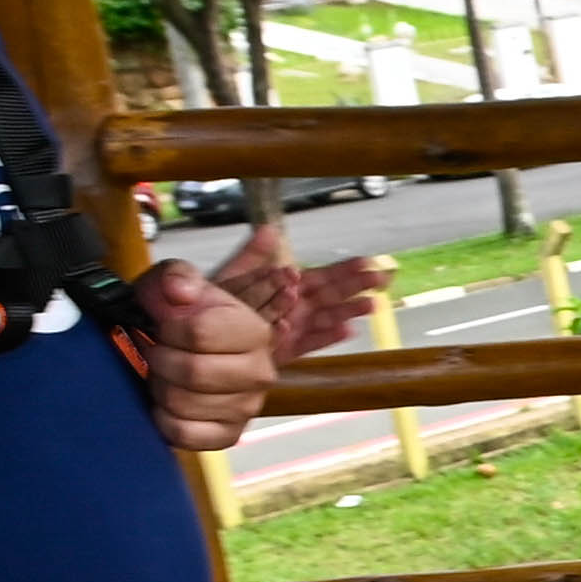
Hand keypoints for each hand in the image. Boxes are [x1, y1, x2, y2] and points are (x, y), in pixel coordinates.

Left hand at [137, 257, 281, 452]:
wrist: (189, 346)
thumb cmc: (183, 316)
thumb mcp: (178, 282)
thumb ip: (177, 276)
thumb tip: (178, 292)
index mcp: (255, 330)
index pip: (199, 332)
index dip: (167, 329)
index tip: (164, 327)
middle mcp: (260, 371)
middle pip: (192, 372)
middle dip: (161, 360)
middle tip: (158, 353)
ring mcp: (247, 408)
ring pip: (183, 403)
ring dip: (159, 387)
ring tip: (164, 375)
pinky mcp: (229, 435)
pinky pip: (183, 433)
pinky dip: (164, 419)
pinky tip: (167, 403)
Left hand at [205, 214, 390, 365]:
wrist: (197, 334)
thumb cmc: (213, 303)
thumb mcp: (234, 274)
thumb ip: (253, 255)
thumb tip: (271, 229)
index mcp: (287, 287)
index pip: (322, 276)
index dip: (346, 270)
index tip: (368, 262)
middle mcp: (294, 308)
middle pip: (332, 296)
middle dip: (357, 288)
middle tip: (383, 279)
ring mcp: (291, 330)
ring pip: (325, 319)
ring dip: (349, 311)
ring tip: (371, 305)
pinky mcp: (283, 351)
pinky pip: (308, 343)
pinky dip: (326, 337)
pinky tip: (346, 331)